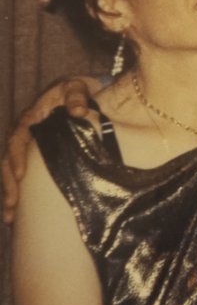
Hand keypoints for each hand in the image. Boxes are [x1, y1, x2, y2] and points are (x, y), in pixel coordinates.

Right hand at [2, 76, 99, 223]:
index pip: (18, 139)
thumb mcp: (76, 87)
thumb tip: (79, 111)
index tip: (22, 175)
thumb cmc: (76, 90)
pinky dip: (19, 193)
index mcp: (30, 118)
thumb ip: (76, 96)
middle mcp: (23, 133)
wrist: (77, 91)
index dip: (18, 157)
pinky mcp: (33, 156)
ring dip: (10, 194)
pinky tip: (19, 213)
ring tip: (11, 218)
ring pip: (11, 172)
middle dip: (9, 184)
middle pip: (9, 161)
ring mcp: (27, 146)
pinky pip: (21, 175)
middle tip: (13, 205)